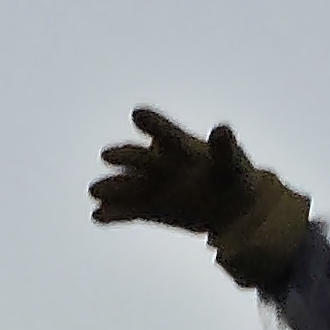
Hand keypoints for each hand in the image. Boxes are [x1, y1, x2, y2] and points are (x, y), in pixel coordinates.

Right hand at [90, 107, 310, 285]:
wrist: (235, 208)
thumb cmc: (234, 177)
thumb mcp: (232, 162)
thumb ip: (224, 147)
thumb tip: (223, 129)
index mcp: (184, 148)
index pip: (167, 134)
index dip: (154, 125)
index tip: (137, 114)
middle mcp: (165, 165)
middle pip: (144, 160)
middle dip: (127, 157)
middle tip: (109, 154)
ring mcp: (157, 187)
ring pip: (133, 186)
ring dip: (114, 188)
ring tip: (94, 191)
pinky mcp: (154, 209)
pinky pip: (132, 211)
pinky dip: (116, 214)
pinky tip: (97, 216)